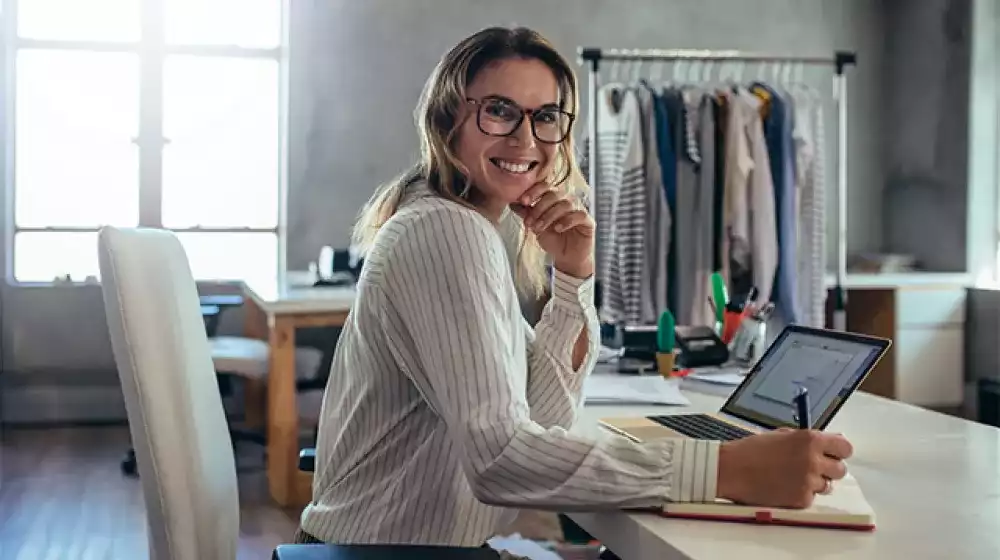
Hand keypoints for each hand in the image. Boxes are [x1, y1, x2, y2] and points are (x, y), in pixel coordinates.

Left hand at [511, 182, 594, 278]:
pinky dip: (566, 221)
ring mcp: (578, 210)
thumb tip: (512, 203)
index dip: (534, 191)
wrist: (566, 258)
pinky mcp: (588, 221)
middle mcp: (566, 201)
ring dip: (549, 216)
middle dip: (539, 208)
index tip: (523, 201)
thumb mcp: (536, 226)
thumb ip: (526, 214)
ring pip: (565, 204)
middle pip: (553, 194)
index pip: (545, 186)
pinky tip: (558, 229)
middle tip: (530, 222)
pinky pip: (579, 215)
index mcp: (553, 200)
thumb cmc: (553, 240)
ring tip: (539, 229)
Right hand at [717, 429, 851, 508]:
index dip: (838, 452)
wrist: (731, 470)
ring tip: (791, 477)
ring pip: (827, 486)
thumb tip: (829, 443)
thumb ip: (807, 440)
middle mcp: (813, 460)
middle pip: (840, 469)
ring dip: (814, 483)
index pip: (845, 448)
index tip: (831, 454)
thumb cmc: (752, 450)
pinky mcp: (801, 500)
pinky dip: (800, 494)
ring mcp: (808, 482)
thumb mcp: (782, 435)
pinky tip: (783, 487)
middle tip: (811, 468)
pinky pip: (811, 498)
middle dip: (827, 469)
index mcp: (810, 440)